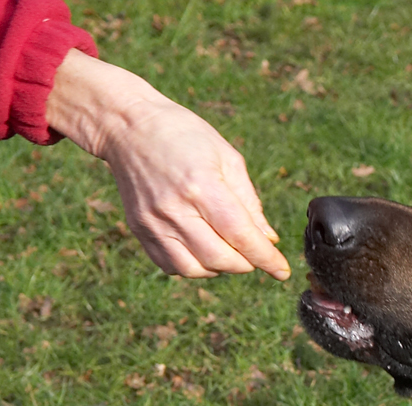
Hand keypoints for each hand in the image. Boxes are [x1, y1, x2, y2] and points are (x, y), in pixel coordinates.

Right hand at [46, 50, 289, 279]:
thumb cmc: (185, 136)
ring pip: (195, 270)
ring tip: (228, 250)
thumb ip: (249, 202)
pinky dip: (194, 267)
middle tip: (254, 253)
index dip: (266, 258)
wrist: (129, 127)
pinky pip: (172, 266)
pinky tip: (203, 251)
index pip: (241, 235)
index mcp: (202, 187)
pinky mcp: (139, 230)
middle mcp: (175, 209)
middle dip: (246, 263)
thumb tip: (268, 239)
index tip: (282, 271)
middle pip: (220, 259)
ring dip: (220, 268)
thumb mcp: (228, 158)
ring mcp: (153, 223)